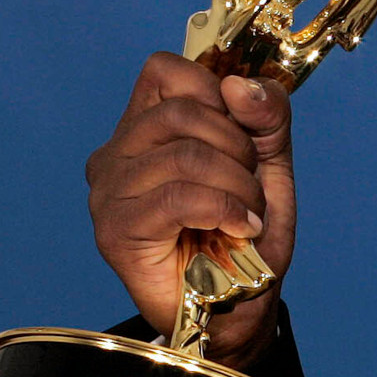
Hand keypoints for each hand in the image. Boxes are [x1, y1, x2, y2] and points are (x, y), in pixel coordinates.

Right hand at [86, 53, 296, 368]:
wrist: (239, 305)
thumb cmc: (244, 234)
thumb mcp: (268, 163)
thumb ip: (265, 117)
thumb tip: (240, 86)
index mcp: (144, 128)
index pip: (166, 70)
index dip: (217, 94)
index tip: (243, 136)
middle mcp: (116, 154)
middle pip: (182, 112)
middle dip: (238, 148)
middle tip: (250, 185)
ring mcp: (109, 192)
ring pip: (184, 155)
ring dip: (238, 185)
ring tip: (247, 213)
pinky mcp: (115, 230)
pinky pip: (177, 197)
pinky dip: (224, 210)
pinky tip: (238, 229)